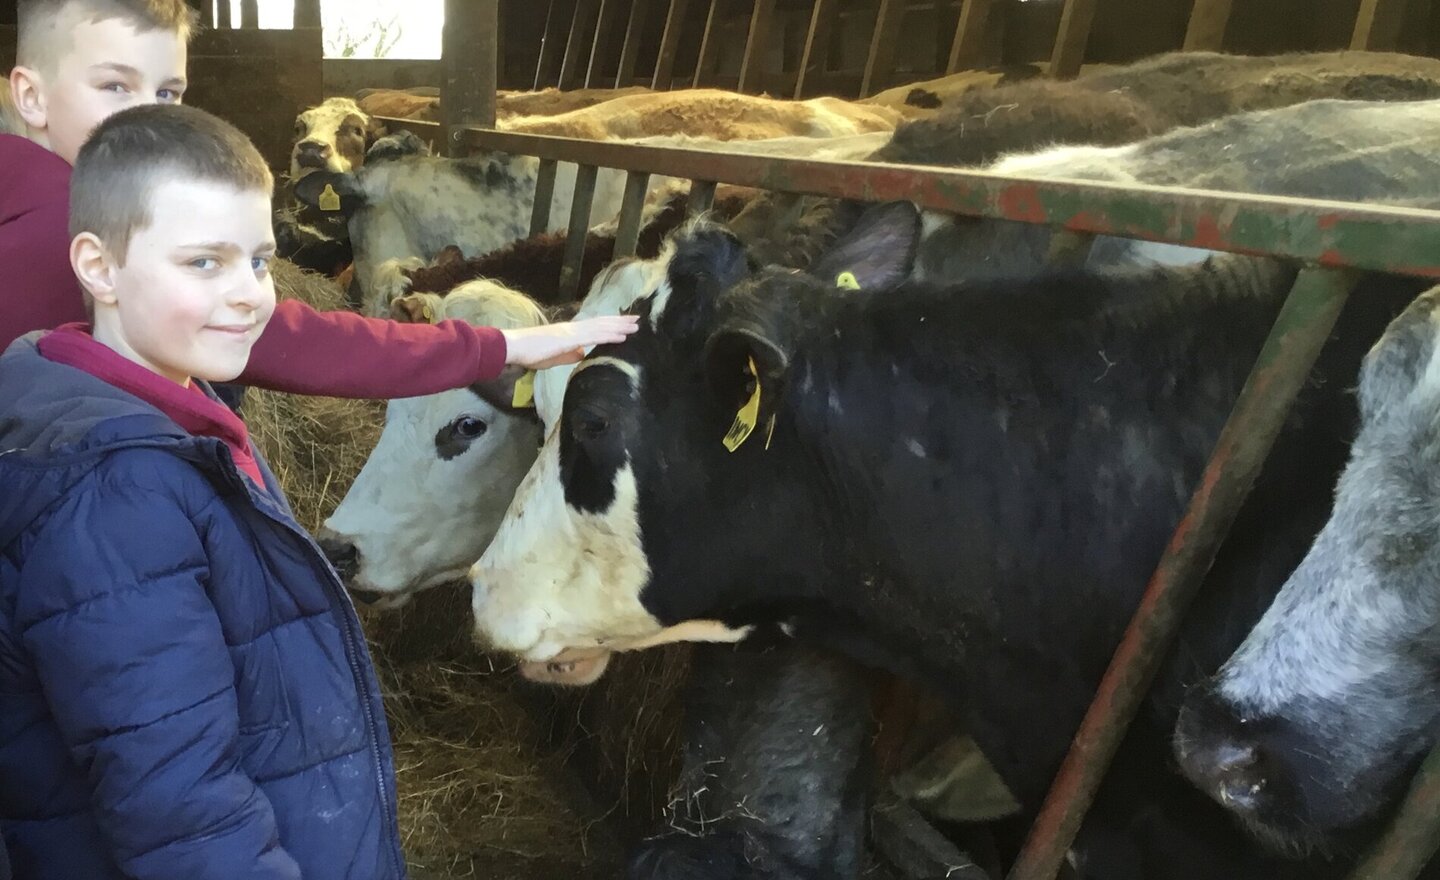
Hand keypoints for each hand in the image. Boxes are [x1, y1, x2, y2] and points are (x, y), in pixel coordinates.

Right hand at [501, 315, 640, 368]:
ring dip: (620, 326)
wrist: (515, 347)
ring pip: (601, 327)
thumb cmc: (531, 352)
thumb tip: (582, 354)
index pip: (595, 326)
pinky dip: (610, 335)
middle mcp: (574, 328)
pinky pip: (594, 336)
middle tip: (638, 319)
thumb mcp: (555, 356)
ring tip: (636, 325)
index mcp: (570, 332)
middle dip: (620, 321)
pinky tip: (622, 336)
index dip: (611, 324)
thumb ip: (569, 354)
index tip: (625, 323)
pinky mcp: (570, 339)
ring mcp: (572, 332)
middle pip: (602, 323)